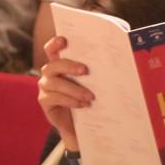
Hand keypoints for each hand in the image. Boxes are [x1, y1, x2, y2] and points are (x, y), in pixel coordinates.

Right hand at [37, 35, 89, 150]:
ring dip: (73, 89)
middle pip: (53, 65)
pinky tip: (82, 105)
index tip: (64, 40)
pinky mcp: (45, 101)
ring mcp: (46, 87)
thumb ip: (99, 69)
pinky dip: (69, 100)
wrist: (80, 124)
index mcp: (61, 64)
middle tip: (85, 71)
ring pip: (54, 83)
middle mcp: (50, 73)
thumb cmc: (89, 97)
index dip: (55, 43)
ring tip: (90, 97)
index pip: (52, 49)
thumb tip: (119, 48)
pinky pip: (53, 97)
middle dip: (69, 66)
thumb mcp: (94, 83)